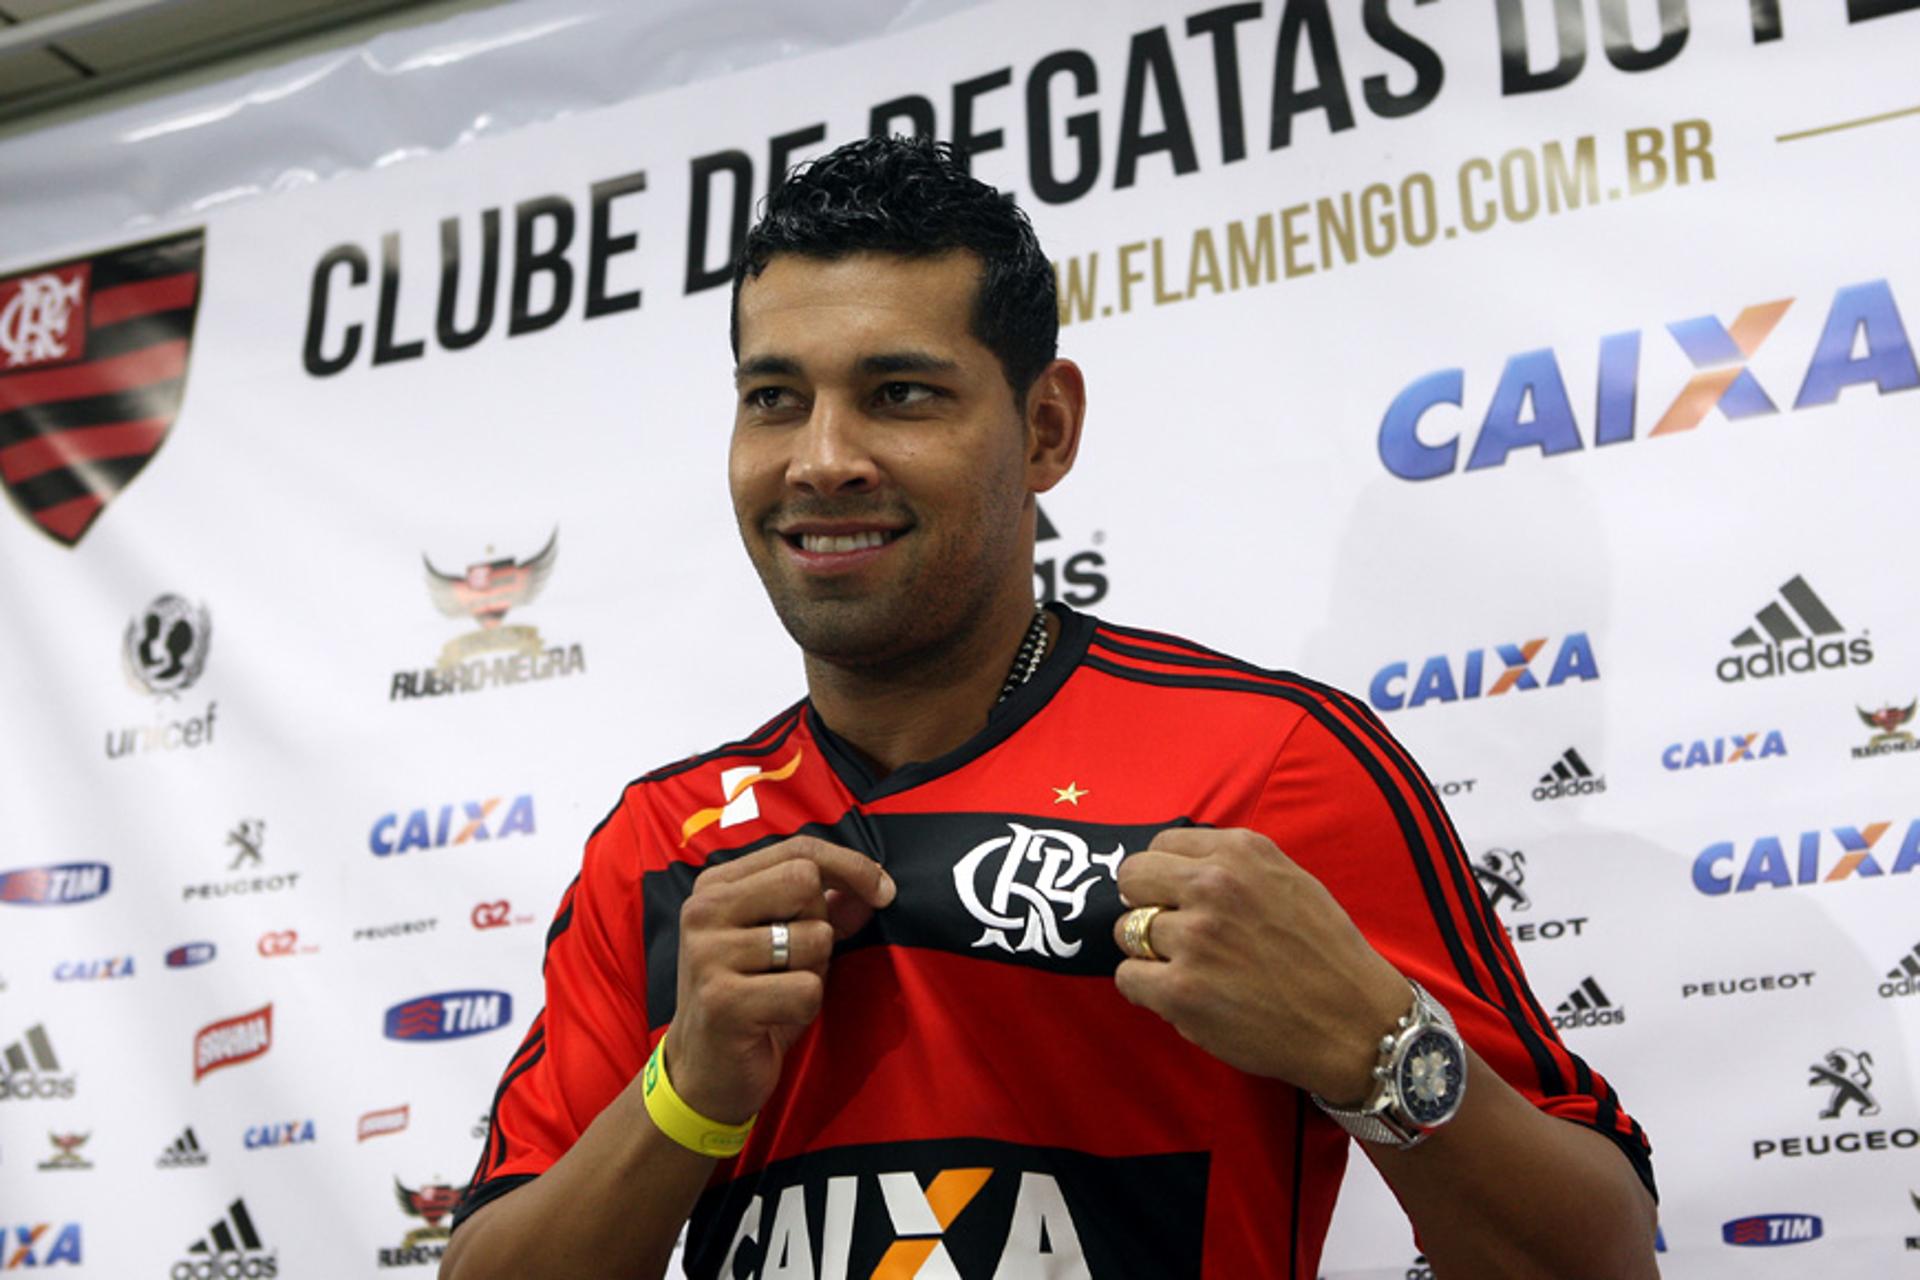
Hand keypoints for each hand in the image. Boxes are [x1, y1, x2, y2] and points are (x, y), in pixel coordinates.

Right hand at [667, 835, 894, 1124]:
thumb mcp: (788, 945)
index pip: (799, 849)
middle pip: (805, 881)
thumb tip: (875, 886)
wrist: (702, 1072)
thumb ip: (826, 908)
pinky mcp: (722, 1000)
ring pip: (813, 937)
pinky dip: (806, 1007)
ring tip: (779, 991)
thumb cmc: (752, 999)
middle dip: (821, 922)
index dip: (851, 865)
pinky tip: (774, 1018)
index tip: (883, 891)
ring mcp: (708, 954)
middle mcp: (703, 911)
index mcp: (715, 887)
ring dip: (814, 971)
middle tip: (798, 959)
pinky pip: (807, 988)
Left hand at [1112, 827, 1410, 1102]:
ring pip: (1127, 932)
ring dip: (1149, 952)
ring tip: (1190, 969)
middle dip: (1144, 904)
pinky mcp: (1181, 991)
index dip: (1165, 875)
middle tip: (1172, 932)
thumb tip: (1173, 868)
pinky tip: (1183, 996)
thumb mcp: (1288, 881)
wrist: (1355, 1024)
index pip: (1161, 844)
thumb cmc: (1325, 955)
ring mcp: (1195, 939)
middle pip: (1132, 877)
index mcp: (1241, 854)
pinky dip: (1147, 989)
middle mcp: (1214, 887)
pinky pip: (1128, 978)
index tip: (1177, 897)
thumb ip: (1231, 867)